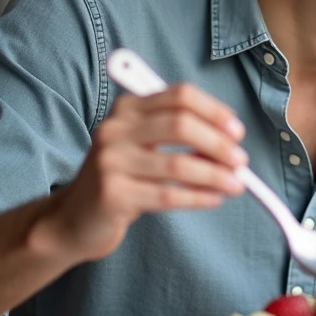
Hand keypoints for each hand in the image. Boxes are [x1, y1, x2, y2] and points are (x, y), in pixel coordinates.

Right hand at [39, 83, 247, 262]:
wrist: (74, 219)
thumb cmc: (121, 178)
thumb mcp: (141, 145)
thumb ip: (177, 134)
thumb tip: (229, 140)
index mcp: (127, 109)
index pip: (180, 96)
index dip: (214, 111)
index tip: (236, 131)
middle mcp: (115, 129)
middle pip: (181, 124)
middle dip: (219, 144)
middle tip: (241, 162)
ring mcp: (111, 161)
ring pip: (179, 163)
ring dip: (216, 175)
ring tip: (236, 184)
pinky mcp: (113, 194)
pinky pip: (168, 194)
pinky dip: (198, 196)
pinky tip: (214, 199)